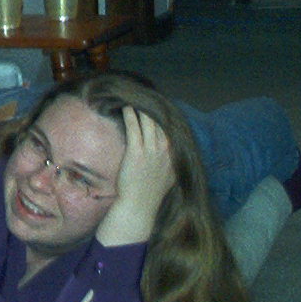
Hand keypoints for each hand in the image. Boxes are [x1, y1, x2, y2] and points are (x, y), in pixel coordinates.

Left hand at [96, 107, 173, 246]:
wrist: (139, 206)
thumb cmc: (150, 192)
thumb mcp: (169, 175)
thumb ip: (170, 160)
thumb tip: (167, 149)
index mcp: (174, 155)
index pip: (170, 129)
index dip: (163, 115)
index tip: (157, 105)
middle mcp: (166, 150)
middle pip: (160, 122)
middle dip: (152, 107)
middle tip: (143, 95)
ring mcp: (152, 150)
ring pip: (148, 122)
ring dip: (140, 107)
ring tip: (133, 97)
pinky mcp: (137, 151)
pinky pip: (135, 127)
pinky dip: (131, 115)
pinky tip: (126, 107)